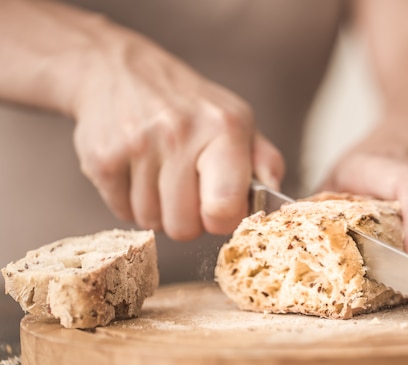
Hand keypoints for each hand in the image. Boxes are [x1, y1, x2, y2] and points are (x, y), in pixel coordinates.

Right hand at [71, 30, 283, 239]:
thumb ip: (264, 161)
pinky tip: (136, 172)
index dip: (222, 220)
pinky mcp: (102, 157)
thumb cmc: (189, 106)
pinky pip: (122, 212)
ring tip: (160, 175)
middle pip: (184, 228)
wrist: (119, 70)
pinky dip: (130, 202)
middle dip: (187, 218)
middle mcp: (180, 133)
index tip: (218, 207)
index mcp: (225, 128)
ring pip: (151, 222)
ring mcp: (138, 144)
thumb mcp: (237, 120)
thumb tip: (280, 202)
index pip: (224, 209)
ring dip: (158, 209)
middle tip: (186, 189)